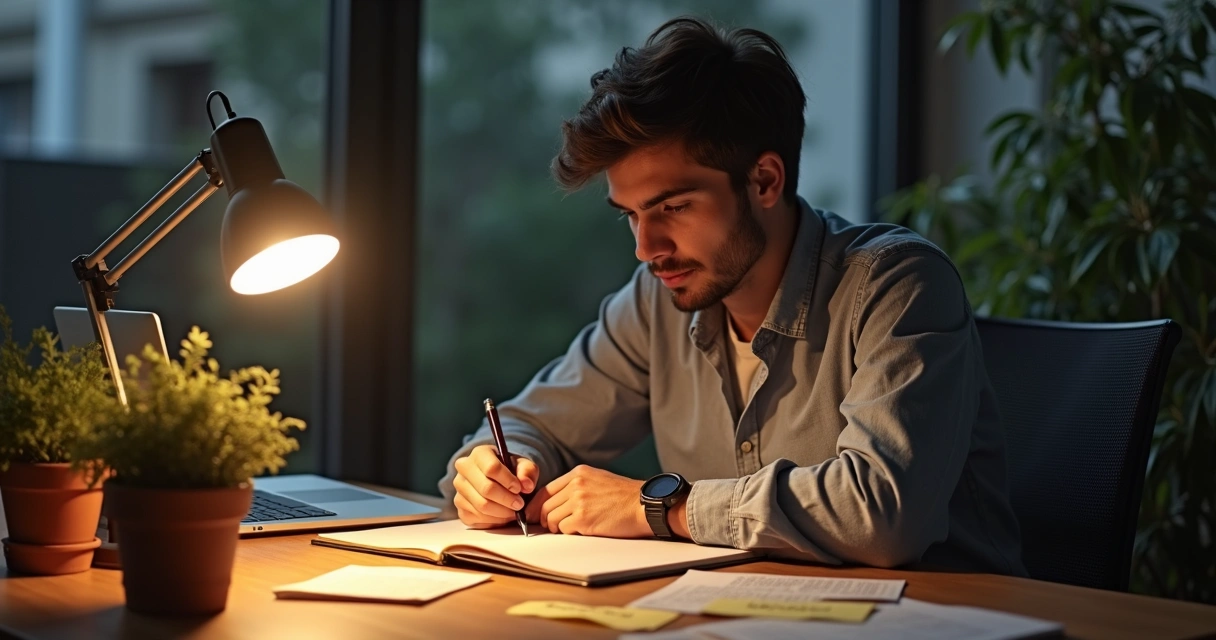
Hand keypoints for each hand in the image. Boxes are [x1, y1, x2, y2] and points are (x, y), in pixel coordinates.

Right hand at [452, 445, 539, 528]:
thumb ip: (528, 472)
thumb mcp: (524, 466)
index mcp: (480, 453)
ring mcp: (459, 489)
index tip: (519, 489)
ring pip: (482, 505)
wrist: (499, 482)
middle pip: (486, 488)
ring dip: (502, 512)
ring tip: (514, 511)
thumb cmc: (512, 471)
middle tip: (519, 504)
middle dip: (507, 499)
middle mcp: (464, 469)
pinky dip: (494, 520)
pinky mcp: (459, 507)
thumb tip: (526, 485)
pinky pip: (477, 517)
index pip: (491, 468)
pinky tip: (503, 515)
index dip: (508, 481)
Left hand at [527, 465, 650, 537]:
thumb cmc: (625, 496)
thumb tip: (556, 501)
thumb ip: (577, 485)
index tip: (532, 515)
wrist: (644, 505)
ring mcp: (579, 501)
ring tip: (570, 528)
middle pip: (545, 505)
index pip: (546, 490)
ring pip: (551, 519)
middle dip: (543, 519)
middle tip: (548, 527)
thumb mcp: (598, 479)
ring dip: (557, 527)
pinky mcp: (583, 518)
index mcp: (578, 473)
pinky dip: (568, 532)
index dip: (536, 505)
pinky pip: (563, 529)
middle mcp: (576, 485)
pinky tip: (581, 531)